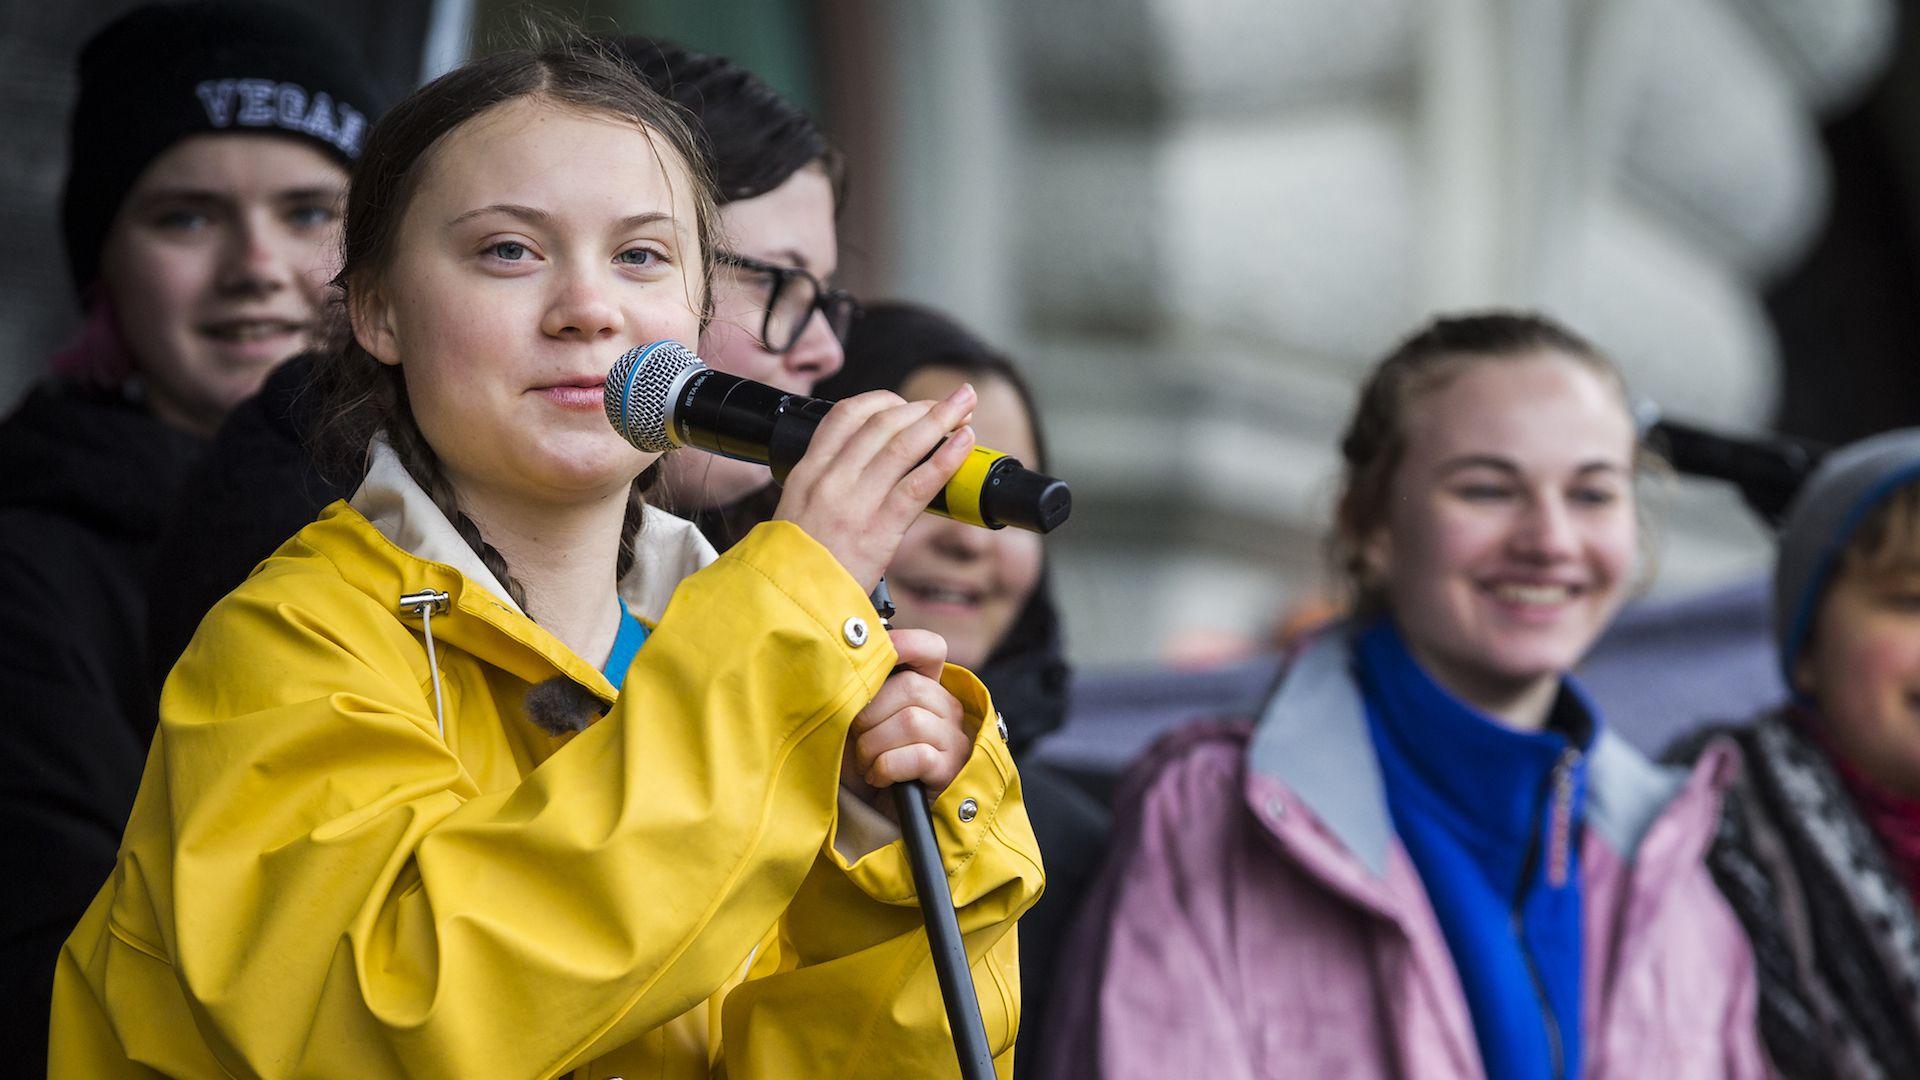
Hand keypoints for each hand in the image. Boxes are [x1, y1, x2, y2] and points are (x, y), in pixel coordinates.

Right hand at [774, 385, 976, 591]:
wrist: (787, 605)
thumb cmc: (794, 568)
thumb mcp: (796, 512)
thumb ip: (826, 486)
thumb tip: (863, 468)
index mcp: (807, 471)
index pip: (845, 415)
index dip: (883, 400)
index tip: (906, 404)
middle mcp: (830, 478)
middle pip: (881, 422)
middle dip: (922, 406)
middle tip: (953, 403)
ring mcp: (854, 502)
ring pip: (904, 444)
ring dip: (941, 419)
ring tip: (967, 406)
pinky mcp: (878, 529)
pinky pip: (919, 483)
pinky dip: (946, 458)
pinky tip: (965, 443)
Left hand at [842, 628, 970, 802]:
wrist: (884, 817)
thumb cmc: (870, 765)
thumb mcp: (863, 725)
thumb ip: (863, 694)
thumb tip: (845, 666)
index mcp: (927, 688)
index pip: (929, 648)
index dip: (902, 644)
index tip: (870, 659)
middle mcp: (947, 708)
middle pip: (910, 688)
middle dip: (871, 716)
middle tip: (858, 741)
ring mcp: (954, 739)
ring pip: (911, 722)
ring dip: (874, 746)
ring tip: (867, 764)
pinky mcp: (951, 770)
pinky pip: (918, 755)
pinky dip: (887, 767)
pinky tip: (880, 778)